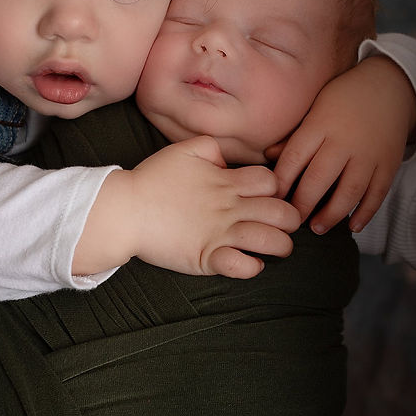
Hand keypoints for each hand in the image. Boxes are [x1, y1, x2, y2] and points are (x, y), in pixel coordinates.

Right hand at [74, 136, 300, 278]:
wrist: (124, 211)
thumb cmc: (152, 180)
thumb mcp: (183, 150)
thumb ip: (211, 148)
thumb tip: (227, 161)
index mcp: (226, 182)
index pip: (271, 182)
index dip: (277, 189)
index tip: (269, 198)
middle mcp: (229, 208)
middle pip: (283, 213)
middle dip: (291, 220)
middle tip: (283, 225)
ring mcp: (220, 233)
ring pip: (272, 241)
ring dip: (281, 246)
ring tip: (276, 247)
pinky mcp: (207, 257)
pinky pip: (243, 266)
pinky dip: (253, 267)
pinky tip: (250, 262)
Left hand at [265, 56, 415, 234]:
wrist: (388, 86)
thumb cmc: (343, 98)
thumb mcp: (315, 108)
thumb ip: (294, 135)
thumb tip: (267, 156)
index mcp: (320, 125)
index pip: (294, 158)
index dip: (281, 183)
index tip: (272, 200)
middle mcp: (344, 141)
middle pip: (318, 180)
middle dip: (302, 205)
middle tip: (291, 220)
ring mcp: (368, 154)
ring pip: (349, 192)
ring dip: (331, 214)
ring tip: (318, 227)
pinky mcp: (388, 163)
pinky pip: (377, 193)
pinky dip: (366, 212)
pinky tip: (353, 225)